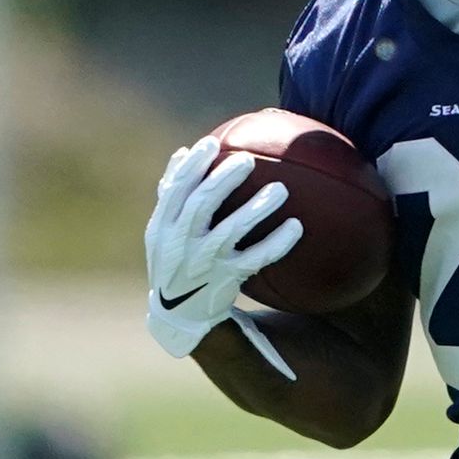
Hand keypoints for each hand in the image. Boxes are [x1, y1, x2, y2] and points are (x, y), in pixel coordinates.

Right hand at [142, 135, 300, 359]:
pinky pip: (256, 259)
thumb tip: (182, 152)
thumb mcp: (163, 232)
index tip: (211, 144)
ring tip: (281, 189)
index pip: (175, 190)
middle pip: (202, 205)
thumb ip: (172, 196)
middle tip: (248, 160)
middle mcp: (180, 244)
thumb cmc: (175, 262)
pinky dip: (277, 243)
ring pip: (231, 232)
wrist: (179, 314)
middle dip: (224, 180)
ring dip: (257, 209)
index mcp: (162, 227)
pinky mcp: (226, 280)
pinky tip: (296, 226)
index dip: (192, 167)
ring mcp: (203, 263)